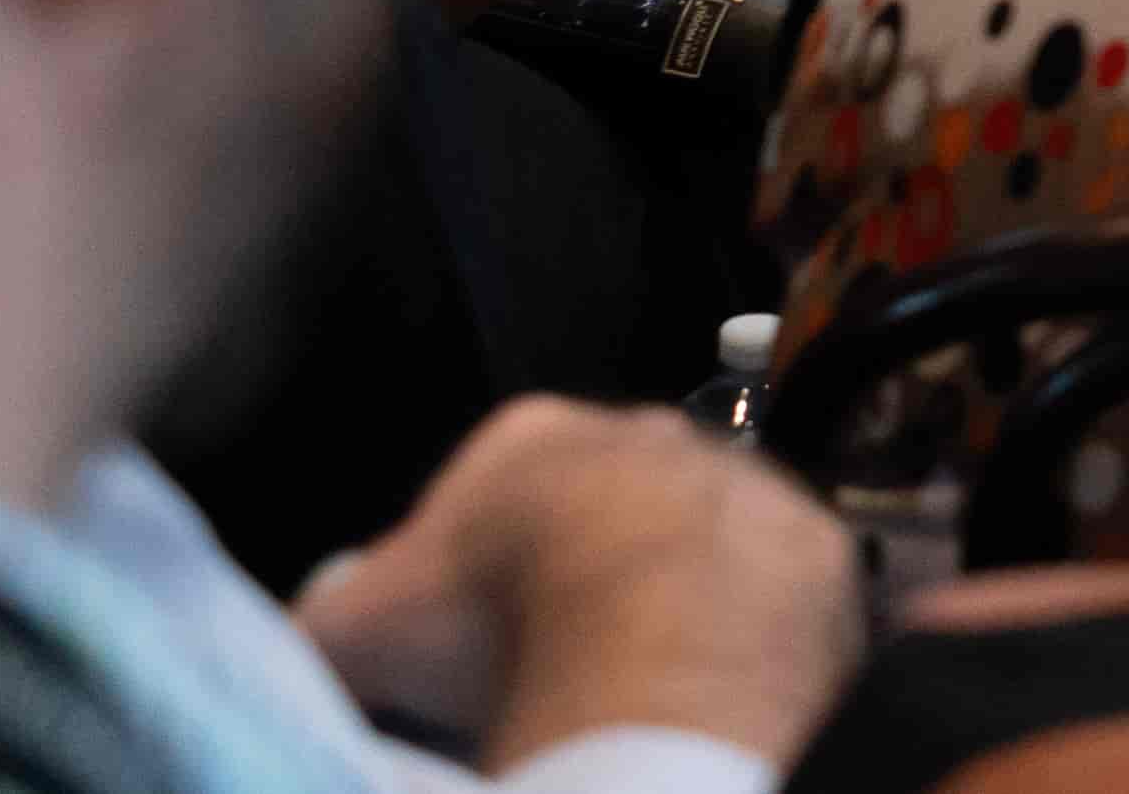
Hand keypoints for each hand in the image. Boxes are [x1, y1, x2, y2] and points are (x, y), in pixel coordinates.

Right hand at [297, 396, 861, 769]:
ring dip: (666, 604)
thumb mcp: (360, 628)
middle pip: (593, 511)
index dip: (456, 569)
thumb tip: (314, 644)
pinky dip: (741, 642)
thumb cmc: (495, 612)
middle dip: (571, 576)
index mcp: (531, 435)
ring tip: (631, 689)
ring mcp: (743, 484)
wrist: (663, 636)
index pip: (480, 492)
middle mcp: (647, 433)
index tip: (450, 643)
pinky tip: (708, 695)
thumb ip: (326, 624)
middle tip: (544, 666)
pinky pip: (770, 599)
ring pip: (689, 546)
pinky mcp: (815, 551)